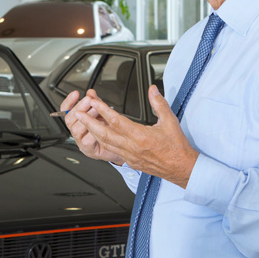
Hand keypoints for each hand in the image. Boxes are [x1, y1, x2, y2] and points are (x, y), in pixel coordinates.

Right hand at [59, 90, 125, 164]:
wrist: (117, 145)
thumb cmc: (107, 129)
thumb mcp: (101, 112)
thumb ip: (95, 102)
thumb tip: (91, 92)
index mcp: (77, 120)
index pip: (66, 110)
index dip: (69, 101)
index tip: (75, 94)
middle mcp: (76, 130)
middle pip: (69, 119)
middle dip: (79, 107)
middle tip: (88, 100)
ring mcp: (80, 140)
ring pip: (76, 130)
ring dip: (86, 118)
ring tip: (95, 111)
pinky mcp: (88, 149)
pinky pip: (86, 141)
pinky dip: (92, 133)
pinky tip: (99, 127)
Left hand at [74, 86, 199, 188]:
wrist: (181, 168)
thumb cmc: (176, 147)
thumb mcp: (170, 121)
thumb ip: (159, 103)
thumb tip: (152, 89)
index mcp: (141, 136)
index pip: (117, 121)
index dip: (103, 110)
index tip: (94, 102)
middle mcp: (133, 147)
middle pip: (105, 134)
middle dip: (89, 123)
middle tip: (77, 113)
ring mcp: (130, 156)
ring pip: (106, 143)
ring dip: (93, 132)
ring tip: (83, 122)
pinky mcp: (131, 161)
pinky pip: (113, 151)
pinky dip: (103, 142)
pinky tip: (99, 136)